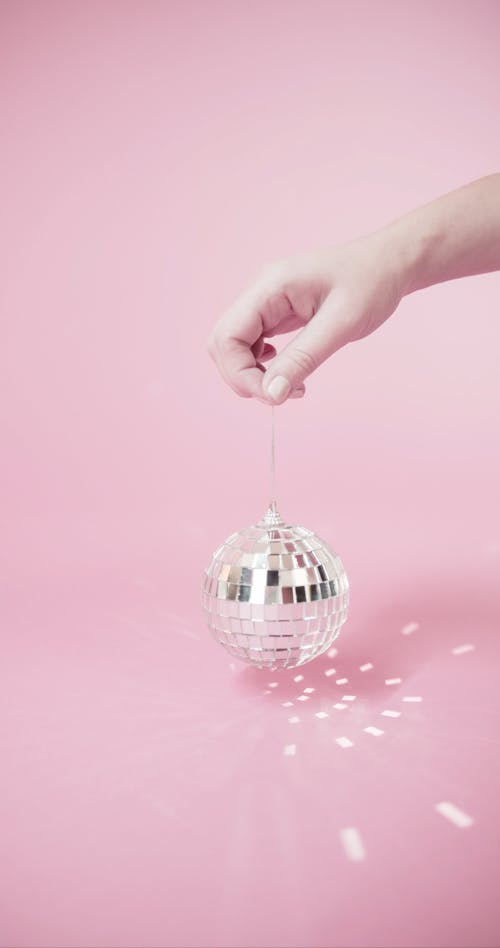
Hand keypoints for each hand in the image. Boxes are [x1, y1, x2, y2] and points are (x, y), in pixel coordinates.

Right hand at [207, 228, 408, 403]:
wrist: (389, 263)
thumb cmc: (370, 283)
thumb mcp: (340, 325)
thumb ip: (302, 358)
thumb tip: (270, 394)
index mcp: (269, 286)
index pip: (226, 336)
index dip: (240, 373)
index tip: (274, 395)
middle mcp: (260, 292)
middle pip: (223, 344)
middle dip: (244, 377)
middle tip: (283, 394)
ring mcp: (266, 303)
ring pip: (235, 347)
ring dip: (254, 374)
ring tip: (293, 386)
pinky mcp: (275, 314)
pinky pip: (252, 345)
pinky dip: (263, 366)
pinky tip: (289, 371)